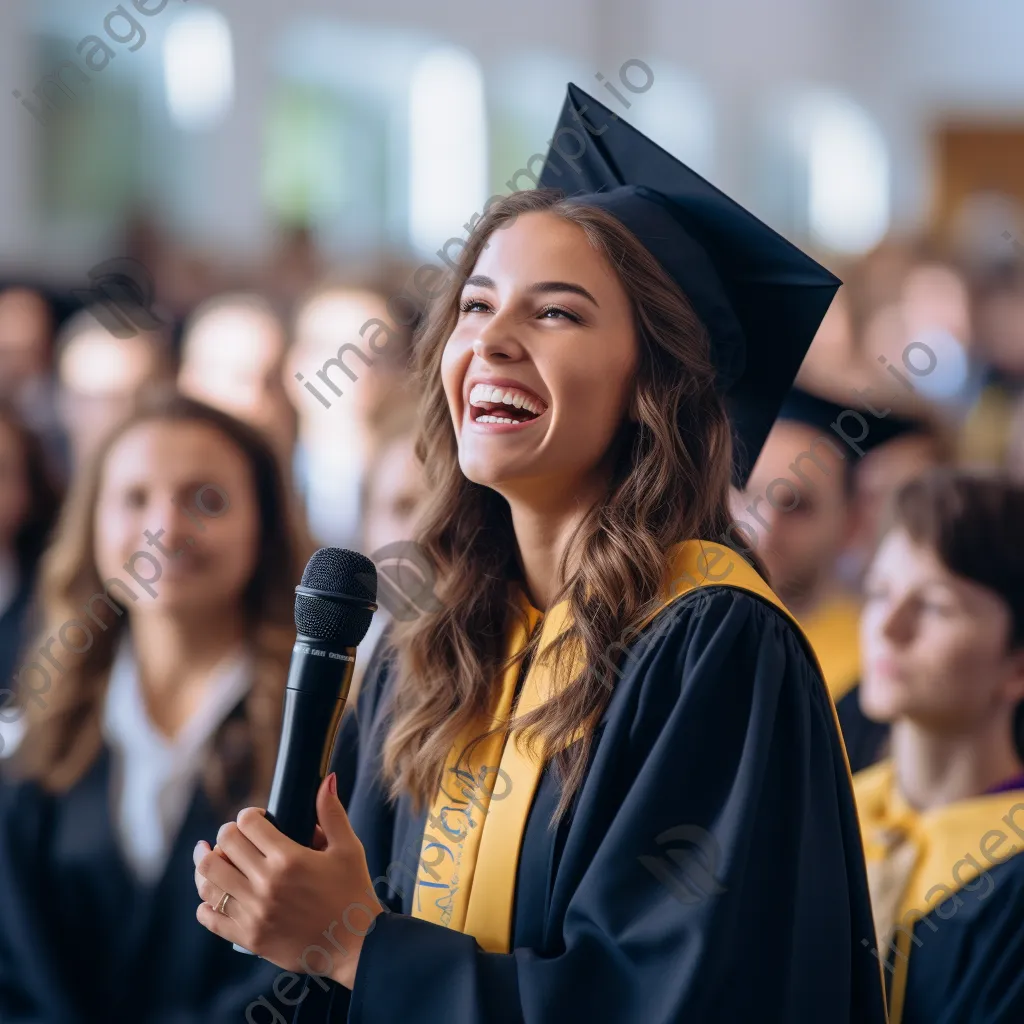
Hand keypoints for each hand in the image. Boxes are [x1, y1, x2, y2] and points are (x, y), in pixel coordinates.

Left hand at [193, 772, 382, 989]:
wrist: (356, 946)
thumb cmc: (354, 892)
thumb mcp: (348, 848)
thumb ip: (331, 813)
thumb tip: (327, 779)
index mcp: (289, 859)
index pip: (247, 824)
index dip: (249, 815)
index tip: (256, 818)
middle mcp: (266, 885)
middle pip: (223, 847)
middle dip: (226, 834)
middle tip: (235, 836)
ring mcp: (254, 913)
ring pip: (208, 880)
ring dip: (206, 864)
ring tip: (210, 857)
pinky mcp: (249, 939)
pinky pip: (210, 918)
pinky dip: (205, 903)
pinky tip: (213, 895)